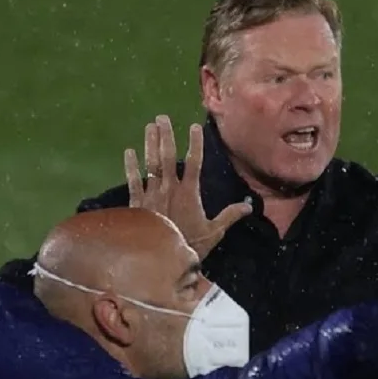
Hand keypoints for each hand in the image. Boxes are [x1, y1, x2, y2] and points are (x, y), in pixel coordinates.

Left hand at [125, 115, 251, 258]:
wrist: (162, 261)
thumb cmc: (191, 245)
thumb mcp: (214, 232)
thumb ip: (230, 216)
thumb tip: (249, 206)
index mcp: (189, 193)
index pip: (195, 162)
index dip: (196, 143)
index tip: (195, 126)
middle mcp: (169, 189)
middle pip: (168, 157)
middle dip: (166, 136)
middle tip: (162, 117)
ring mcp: (152, 195)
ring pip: (151, 164)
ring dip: (150, 144)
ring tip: (149, 126)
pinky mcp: (138, 204)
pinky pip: (133, 181)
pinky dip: (131, 167)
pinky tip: (129, 152)